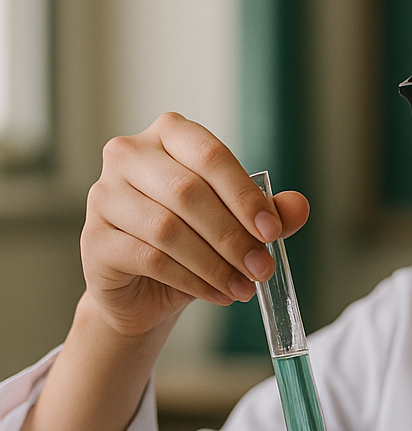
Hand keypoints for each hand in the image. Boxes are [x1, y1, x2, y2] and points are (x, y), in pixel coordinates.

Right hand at [82, 112, 308, 335]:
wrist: (144, 289)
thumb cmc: (191, 244)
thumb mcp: (235, 225)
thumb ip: (268, 213)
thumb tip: (299, 207)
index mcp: (169, 136)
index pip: (210, 155)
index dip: (245, 196)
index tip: (273, 232)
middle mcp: (128, 155)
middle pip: (187, 192)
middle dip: (233, 237)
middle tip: (262, 269)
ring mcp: (104, 195)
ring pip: (167, 229)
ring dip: (214, 264)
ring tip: (243, 287)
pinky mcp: (94, 239)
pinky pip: (150, 259)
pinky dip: (191, 280)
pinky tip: (216, 294)